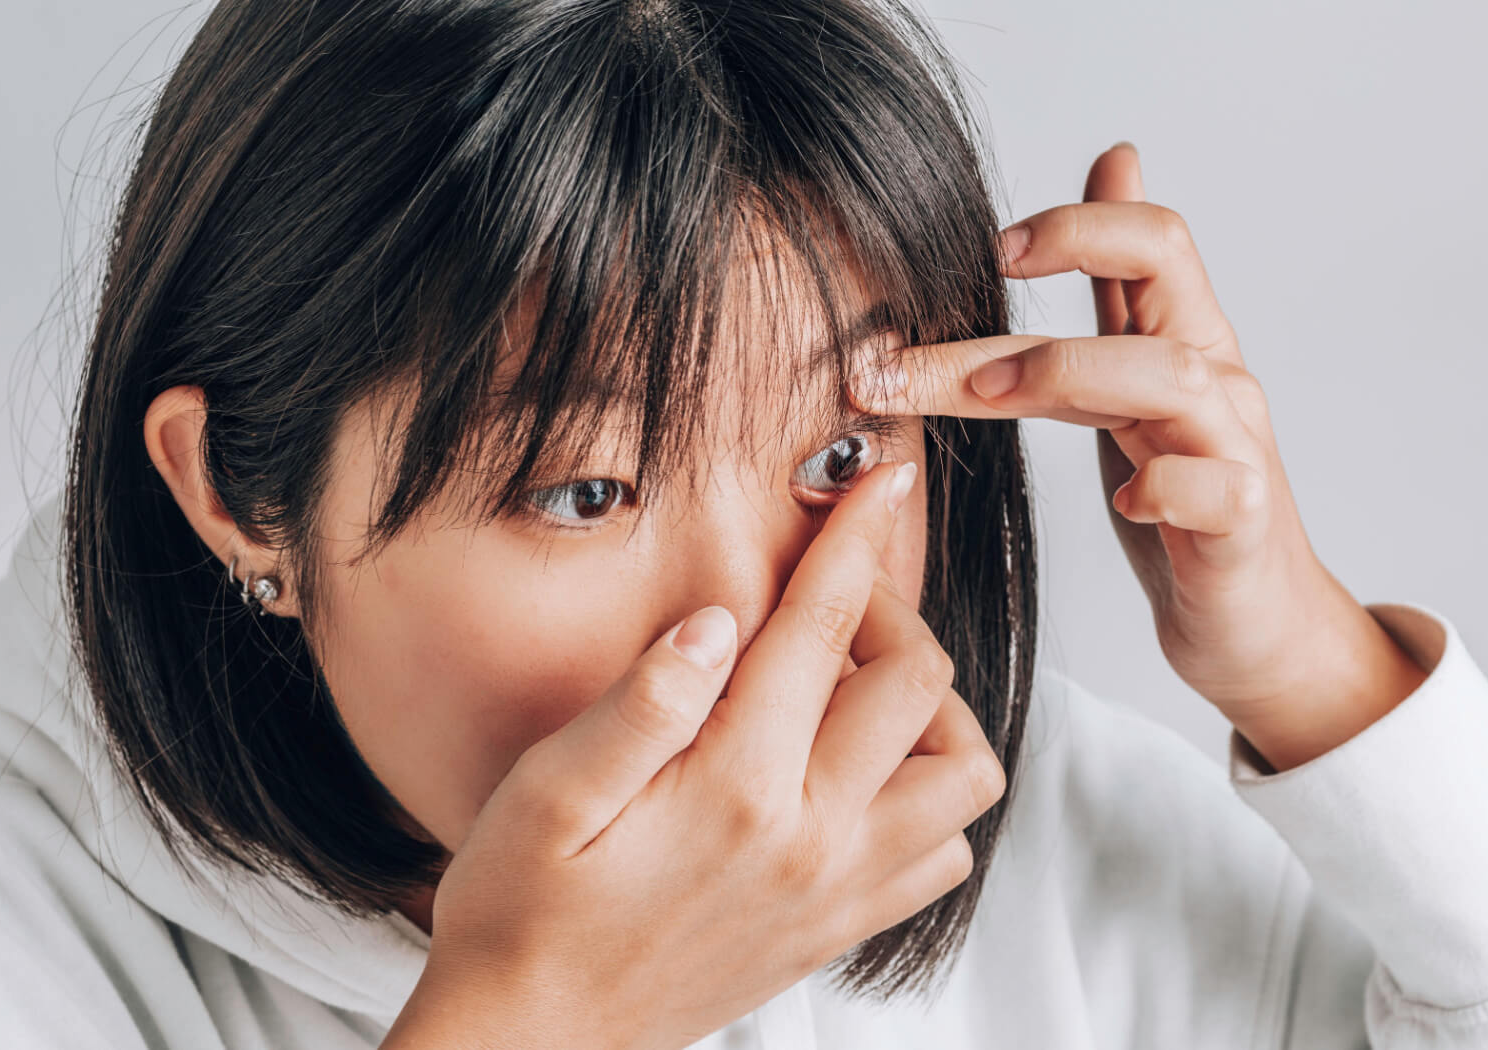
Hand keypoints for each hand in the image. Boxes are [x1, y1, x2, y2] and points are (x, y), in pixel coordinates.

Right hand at [387, 460, 1005, 1049]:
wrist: (537, 1040)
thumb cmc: (524, 912)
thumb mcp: (549, 794)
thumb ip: (644, 700)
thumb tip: (718, 618)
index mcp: (737, 786)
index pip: (823, 630)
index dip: (856, 540)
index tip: (884, 482)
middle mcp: (812, 838)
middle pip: (919, 687)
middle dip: (890, 613)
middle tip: (827, 602)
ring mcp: (839, 889)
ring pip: (963, 776)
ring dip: (931, 712)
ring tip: (858, 693)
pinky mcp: (840, 927)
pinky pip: (944, 855)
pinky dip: (930, 797)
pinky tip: (862, 775)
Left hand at [847, 143, 1425, 771]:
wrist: (1253, 622)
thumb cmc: (1185, 500)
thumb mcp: (1135, 379)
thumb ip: (1118, 286)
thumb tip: (1114, 156)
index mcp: (1183, 338)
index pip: (1152, 236)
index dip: (1074, 223)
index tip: (987, 249)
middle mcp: (1215, 378)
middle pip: (1156, 275)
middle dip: (1047, 273)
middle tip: (920, 340)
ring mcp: (1234, 449)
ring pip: (1176, 373)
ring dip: (1069, 368)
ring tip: (989, 390)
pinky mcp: (1241, 526)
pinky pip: (1214, 489)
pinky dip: (1164, 488)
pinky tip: (1122, 500)